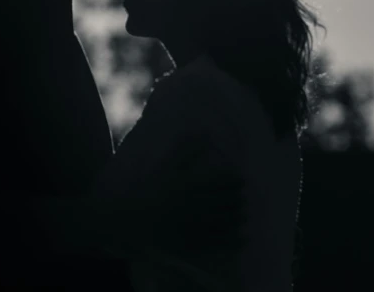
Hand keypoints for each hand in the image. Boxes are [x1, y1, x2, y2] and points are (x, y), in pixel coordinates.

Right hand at [106, 132, 245, 256]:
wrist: (130, 219)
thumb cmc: (148, 188)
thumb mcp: (166, 163)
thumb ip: (187, 148)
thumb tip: (206, 131)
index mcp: (192, 184)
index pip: (222, 181)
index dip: (234, 180)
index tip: (241, 178)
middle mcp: (198, 204)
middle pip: (226, 201)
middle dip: (237, 198)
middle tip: (243, 195)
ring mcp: (196, 225)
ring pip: (225, 220)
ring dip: (237, 216)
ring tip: (243, 213)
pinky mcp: (192, 242)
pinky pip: (217, 242)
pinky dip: (232, 240)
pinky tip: (242, 238)